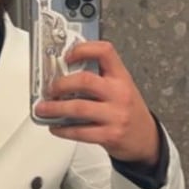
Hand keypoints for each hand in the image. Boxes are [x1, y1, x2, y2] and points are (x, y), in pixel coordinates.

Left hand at [33, 40, 159, 164]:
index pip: (105, 52)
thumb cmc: (129, 111)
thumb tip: (63, 75)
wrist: (146, 139)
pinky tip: (55, 127)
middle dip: (60, 84)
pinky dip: (62, 129)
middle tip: (49, 89)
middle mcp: (120, 94)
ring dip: (55, 108)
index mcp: (121, 77)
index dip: (83, 49)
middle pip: (85, 81)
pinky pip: (80, 132)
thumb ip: (99, 79)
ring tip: (43, 109)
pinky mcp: (110, 135)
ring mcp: (115, 115)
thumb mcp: (121, 88)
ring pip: (78, 108)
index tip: (67, 55)